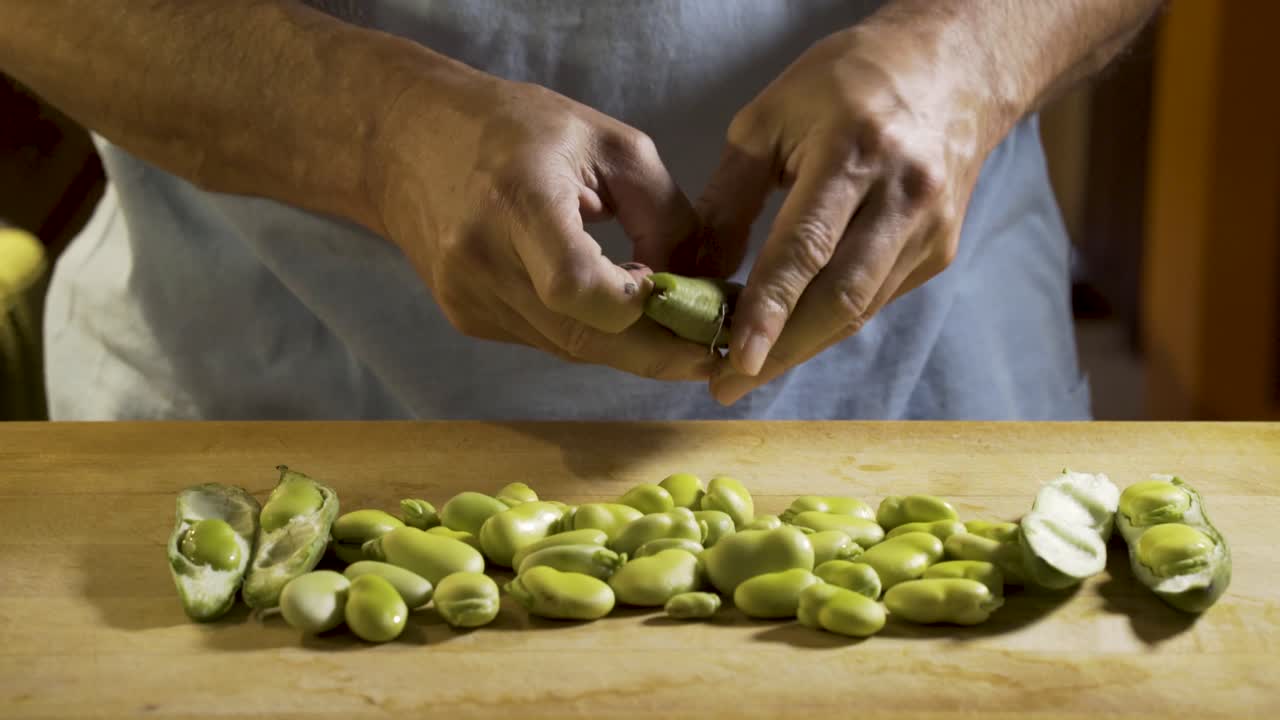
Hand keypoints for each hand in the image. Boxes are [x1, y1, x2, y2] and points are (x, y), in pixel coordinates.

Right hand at [370, 67, 713, 380]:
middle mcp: (482, 259)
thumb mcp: (607, 142)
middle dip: (655, 352)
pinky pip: (547, 342)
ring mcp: (468, 297)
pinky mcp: (467, 318)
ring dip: (627, 346)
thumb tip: (698, 282)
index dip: (638, 306)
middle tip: (710, 351)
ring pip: (569, 349)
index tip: (686, 298)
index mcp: (517, 200)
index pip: (576, 286)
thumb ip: (664, 212)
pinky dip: (588, 333)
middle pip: (580, 337)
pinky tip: (611, 308)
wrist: (405, 141)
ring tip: (673, 325)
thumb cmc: (515, 127)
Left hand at [693, 18, 1008, 403]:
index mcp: (855, 151)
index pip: (806, 249)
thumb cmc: (845, 82)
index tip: (734, 359)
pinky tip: (793, 335)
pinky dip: (831, 323)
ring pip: (861, 309)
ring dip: (803, 345)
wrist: (956, 68)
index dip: (769, 310)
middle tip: (728, 384)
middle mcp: (903, 195)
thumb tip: (699, 273)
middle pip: (840, 297)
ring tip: (750, 369)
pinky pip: (877, 299)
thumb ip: (730, 198)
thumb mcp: (769, 118)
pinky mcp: (941, 250)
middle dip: (783, 351)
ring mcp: (931, 228)